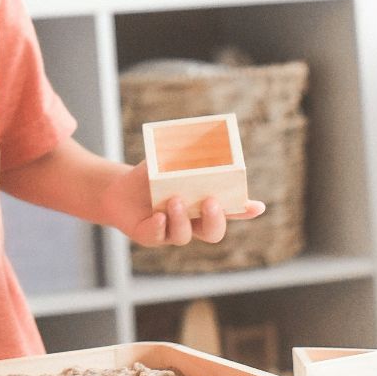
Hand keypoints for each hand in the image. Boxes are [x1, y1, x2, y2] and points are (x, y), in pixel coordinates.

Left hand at [103, 163, 264, 247]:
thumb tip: (200, 138)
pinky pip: (158, 236)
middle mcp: (191, 223)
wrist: (119, 190)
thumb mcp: (168, 162)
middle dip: (215, 220)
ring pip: (185, 236)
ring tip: (175, 199)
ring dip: (182, 219)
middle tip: (210, 202)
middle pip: (213, 232)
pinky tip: (159, 216)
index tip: (257, 206)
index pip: (230, 211)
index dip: (244, 211)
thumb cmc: (151, 176)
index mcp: (203, 206)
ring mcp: (171, 232)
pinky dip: (160, 227)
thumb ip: (185, 157)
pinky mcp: (149, 236)